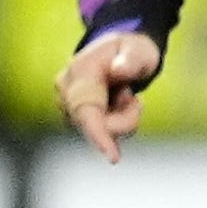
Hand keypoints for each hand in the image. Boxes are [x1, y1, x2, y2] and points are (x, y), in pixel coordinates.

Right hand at [59, 30, 159, 159]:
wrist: (121, 52)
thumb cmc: (132, 51)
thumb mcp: (139, 50)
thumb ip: (131, 60)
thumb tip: (119, 71)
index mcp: (79, 72)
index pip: (85, 110)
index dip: (98, 134)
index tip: (113, 157)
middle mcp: (66, 91)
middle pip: (97, 125)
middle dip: (125, 118)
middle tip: (134, 97)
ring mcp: (69, 105)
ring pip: (102, 130)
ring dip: (123, 117)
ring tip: (126, 94)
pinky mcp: (76, 116)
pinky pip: (103, 131)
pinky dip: (119, 120)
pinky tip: (119, 103)